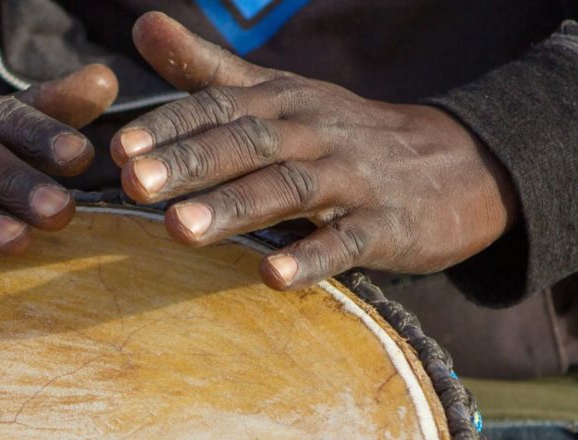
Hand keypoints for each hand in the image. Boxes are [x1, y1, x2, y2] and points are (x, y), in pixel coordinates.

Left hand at [111, 13, 517, 289]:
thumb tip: (142, 24)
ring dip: (234, 208)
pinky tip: (274, 277)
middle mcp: (313, 133)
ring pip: (289, 188)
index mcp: (283, 103)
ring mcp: (353, 180)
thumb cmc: (344, 134)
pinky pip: (347, 242)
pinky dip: (312, 257)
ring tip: (180, 230)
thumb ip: (208, 70)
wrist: (458, 164)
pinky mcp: (387, 226)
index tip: (119, 149)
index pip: (220, 107)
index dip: (170, 126)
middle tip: (134, 184)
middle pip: (248, 143)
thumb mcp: (279, 94)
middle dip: (190, 163)